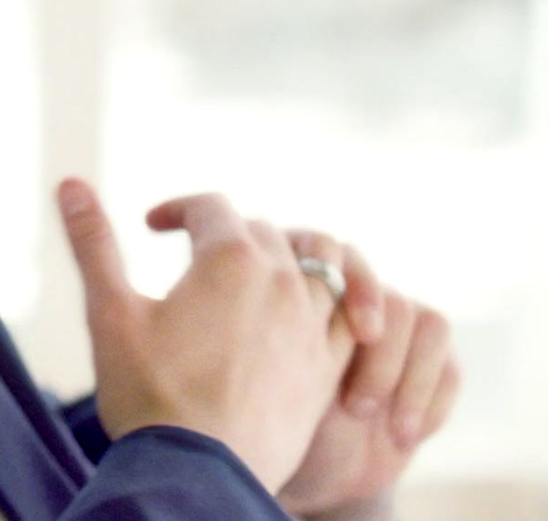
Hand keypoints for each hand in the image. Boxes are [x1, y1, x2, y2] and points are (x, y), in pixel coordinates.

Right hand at [58, 179, 355, 490]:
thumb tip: (71, 183)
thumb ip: (93, 242)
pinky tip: (291, 323)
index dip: (176, 209)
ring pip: (317, 266)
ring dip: (282, 262)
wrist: (197, 475)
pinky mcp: (327, 370)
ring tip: (251, 281)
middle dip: (223, 233)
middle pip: (262, 231)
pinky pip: (346, 318)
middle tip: (190, 256)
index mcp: (230, 259)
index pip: (209, 206)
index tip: (151, 227)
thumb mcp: (108, 311)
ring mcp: (313, 328)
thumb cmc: (147, 394)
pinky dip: (325, 306)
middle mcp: (283, 283)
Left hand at [278, 285, 459, 517]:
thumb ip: (287, 337)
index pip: (336, 253)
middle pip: (391, 298)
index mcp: (302, 283)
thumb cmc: (276, 419)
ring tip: (382, 424)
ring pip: (429, 324)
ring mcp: (394, 327)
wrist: (314, 469)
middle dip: (382, 357)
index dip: (356, 286)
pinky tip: (403, 436)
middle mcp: (352, 296)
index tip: (361, 333)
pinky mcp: (430, 363)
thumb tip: (302, 309)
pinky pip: (449, 369)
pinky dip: (431, 404)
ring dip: (411, 380)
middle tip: (356, 406)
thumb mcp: (272, 379)